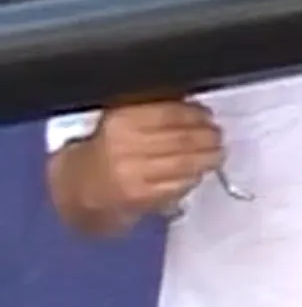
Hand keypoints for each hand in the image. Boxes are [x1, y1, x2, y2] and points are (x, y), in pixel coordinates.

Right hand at [85, 100, 223, 217]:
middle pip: (182, 139)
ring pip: (184, 163)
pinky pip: (177, 185)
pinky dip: (193, 178)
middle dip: (208, 137)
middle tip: (218, 136)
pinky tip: (198, 173)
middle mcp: (125, 147)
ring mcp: (132, 174)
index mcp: (121, 121)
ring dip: (207, 158)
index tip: (207, 115)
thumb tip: (196, 109)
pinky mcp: (139, 197)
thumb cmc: (107, 151)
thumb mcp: (123, 122)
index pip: (171, 113)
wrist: (79, 187)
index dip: (196, 114)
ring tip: (216, 154)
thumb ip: (155, 112)